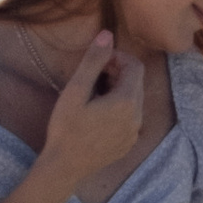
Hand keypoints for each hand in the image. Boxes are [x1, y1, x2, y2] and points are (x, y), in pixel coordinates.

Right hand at [40, 33, 145, 194]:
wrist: (64, 167)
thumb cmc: (66, 128)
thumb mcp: (76, 91)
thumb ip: (93, 61)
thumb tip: (107, 34)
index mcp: (127, 102)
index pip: (135, 66)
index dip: (117, 57)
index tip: (97, 62)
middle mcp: (138, 117)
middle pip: (136, 82)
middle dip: (118, 72)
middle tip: (92, 76)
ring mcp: (135, 132)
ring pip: (134, 100)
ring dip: (118, 89)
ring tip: (93, 94)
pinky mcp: (128, 143)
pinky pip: (130, 117)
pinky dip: (118, 107)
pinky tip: (97, 114)